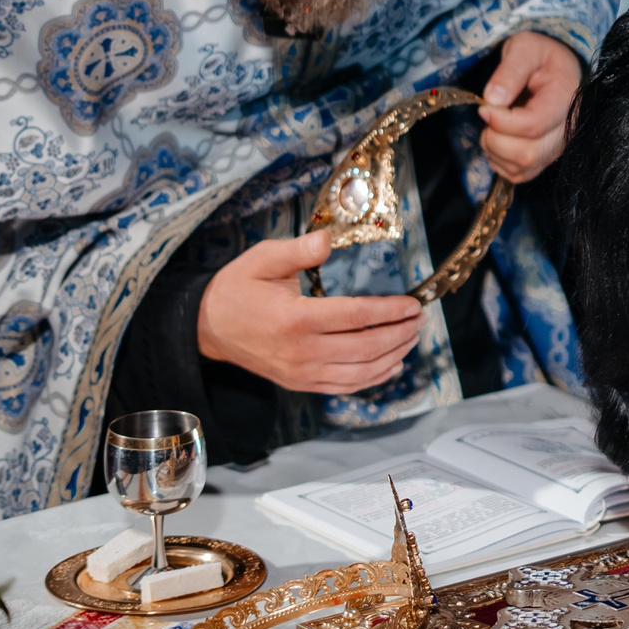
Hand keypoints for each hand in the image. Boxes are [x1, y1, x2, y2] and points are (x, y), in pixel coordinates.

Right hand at [194, 231, 424, 393]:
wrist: (208, 327)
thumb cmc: (238, 288)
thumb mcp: (263, 259)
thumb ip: (299, 250)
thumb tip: (327, 241)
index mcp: (295, 318)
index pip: (355, 317)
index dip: (389, 311)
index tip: (412, 304)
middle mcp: (301, 351)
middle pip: (364, 348)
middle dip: (399, 334)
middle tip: (420, 320)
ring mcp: (301, 372)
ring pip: (359, 373)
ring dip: (392, 357)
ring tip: (411, 339)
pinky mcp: (300, 383)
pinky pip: (344, 387)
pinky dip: (372, 379)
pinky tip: (391, 365)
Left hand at [479, 31, 580, 182]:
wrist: (556, 68)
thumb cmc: (540, 56)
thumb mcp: (524, 48)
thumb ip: (510, 70)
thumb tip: (492, 100)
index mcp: (565, 98)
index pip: (534, 125)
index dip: (501, 121)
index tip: (484, 107)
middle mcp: (567, 129)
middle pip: (528, 154)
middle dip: (495, 139)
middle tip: (487, 117)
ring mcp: (558, 147)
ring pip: (522, 167)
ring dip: (494, 151)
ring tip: (491, 126)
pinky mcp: (546, 159)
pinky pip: (518, 174)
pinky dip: (499, 161)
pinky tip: (498, 139)